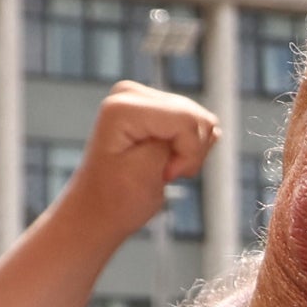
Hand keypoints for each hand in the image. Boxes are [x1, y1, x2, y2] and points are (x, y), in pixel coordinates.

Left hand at [58, 81, 218, 237]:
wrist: (96, 212)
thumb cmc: (114, 200)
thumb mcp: (149, 170)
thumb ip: (181, 141)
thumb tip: (210, 128)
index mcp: (123, 107)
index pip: (188, 120)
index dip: (187, 154)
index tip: (164, 174)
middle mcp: (130, 94)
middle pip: (196, 117)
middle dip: (189, 152)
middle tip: (163, 172)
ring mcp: (142, 100)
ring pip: (200, 121)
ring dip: (189, 152)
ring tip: (162, 167)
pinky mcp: (154, 109)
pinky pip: (194, 125)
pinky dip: (187, 148)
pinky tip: (166, 159)